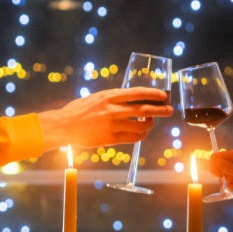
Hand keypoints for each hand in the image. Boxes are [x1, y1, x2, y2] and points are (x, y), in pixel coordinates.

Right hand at [37, 87, 174, 150]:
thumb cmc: (79, 110)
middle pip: (143, 110)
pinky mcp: (110, 139)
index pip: (137, 93)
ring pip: (140, 126)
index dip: (153, 94)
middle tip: (169, 110)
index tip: (163, 95)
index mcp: (109, 96)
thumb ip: (112, 99)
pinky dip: (140, 136)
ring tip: (151, 124)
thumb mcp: (96, 98)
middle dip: (160, 110)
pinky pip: (132, 138)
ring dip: (149, 125)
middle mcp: (112, 110)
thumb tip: (129, 100)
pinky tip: (142, 134)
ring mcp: (112, 125)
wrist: (63, 126)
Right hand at [208, 148, 232, 198]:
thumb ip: (229, 167)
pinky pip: (229, 181)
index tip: (219, 175)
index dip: (215, 166)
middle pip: (218, 166)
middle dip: (220, 175)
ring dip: (226, 181)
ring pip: (223, 175)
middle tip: (228, 180)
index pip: (217, 156)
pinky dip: (230, 185)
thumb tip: (214, 160)